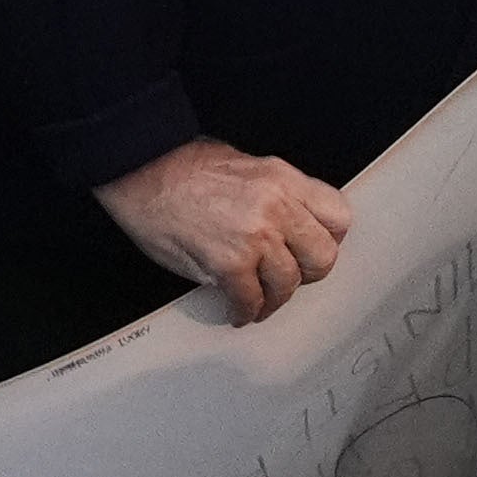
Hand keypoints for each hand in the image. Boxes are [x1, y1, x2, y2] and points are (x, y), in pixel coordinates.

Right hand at [96, 135, 353, 322]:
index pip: (338, 217)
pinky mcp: (227, 263)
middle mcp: (276, 207)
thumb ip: (275, 194)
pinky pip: (251, 300)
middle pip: (322, 257)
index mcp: (283, 179)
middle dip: (307, 273)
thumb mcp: (244, 165)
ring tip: (258, 301)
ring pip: (288, 284)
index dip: (328, 238)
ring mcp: (253, 237)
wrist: (139, 169)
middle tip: (288, 277)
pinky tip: (236, 309)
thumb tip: (291, 225)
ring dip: (273, 298)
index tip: (313, 247)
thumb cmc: (181, 166)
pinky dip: (244, 311)